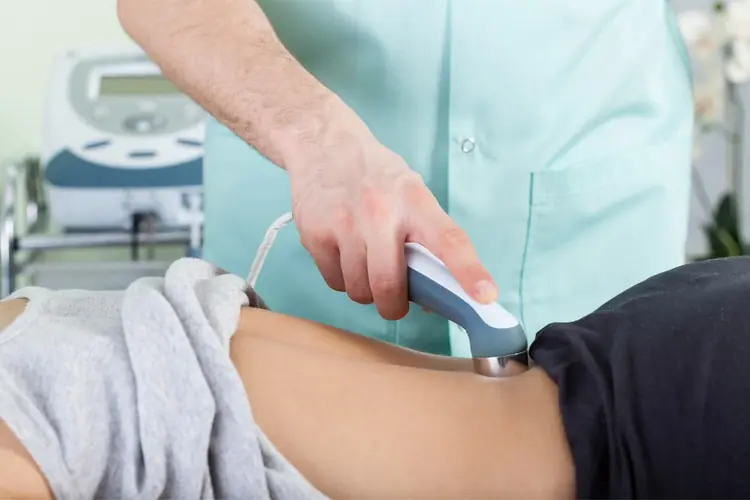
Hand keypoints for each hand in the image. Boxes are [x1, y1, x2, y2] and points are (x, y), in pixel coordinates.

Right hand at [288, 123, 497, 320]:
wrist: (323, 144)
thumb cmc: (375, 176)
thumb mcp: (410, 192)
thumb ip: (424, 237)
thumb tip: (432, 295)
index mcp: (415, 201)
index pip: (449, 239)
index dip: (469, 271)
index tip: (485, 296)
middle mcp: (380, 212)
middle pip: (389, 285)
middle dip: (393, 305)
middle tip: (394, 300)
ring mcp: (344, 224)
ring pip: (359, 290)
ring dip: (365, 289)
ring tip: (365, 263)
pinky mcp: (315, 234)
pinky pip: (334, 282)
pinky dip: (342, 278)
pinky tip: (343, 253)